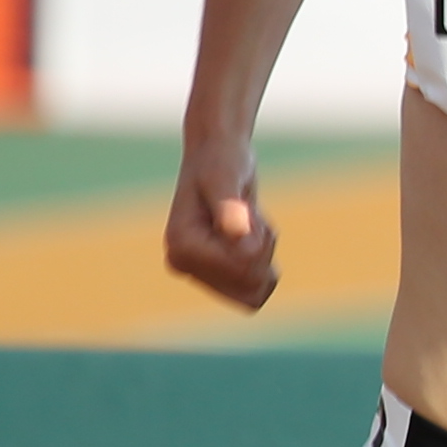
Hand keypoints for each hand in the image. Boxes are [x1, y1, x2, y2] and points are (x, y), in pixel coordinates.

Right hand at [165, 144, 279, 311]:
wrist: (218, 155)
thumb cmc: (222, 162)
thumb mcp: (227, 178)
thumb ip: (230, 207)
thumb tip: (237, 235)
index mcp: (181, 248)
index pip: (245, 266)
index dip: (260, 241)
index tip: (245, 212)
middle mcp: (184, 265)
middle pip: (251, 285)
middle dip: (263, 250)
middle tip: (248, 216)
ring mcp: (198, 273)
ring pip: (256, 290)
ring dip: (265, 255)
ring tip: (246, 223)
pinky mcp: (213, 274)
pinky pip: (256, 291)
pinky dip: (264, 262)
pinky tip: (249, 234)